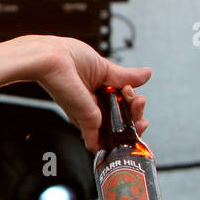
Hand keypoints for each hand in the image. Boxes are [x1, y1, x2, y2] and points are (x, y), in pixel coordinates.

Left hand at [32, 35, 150, 153]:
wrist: (53, 58)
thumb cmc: (68, 57)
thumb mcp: (103, 67)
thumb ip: (125, 76)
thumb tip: (147, 74)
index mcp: (98, 93)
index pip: (122, 106)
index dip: (135, 103)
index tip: (135, 94)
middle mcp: (93, 106)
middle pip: (122, 120)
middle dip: (137, 113)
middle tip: (138, 101)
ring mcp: (89, 115)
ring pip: (115, 132)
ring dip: (132, 125)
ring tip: (135, 107)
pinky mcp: (85, 121)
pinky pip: (98, 142)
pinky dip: (113, 142)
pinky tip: (124, 135)